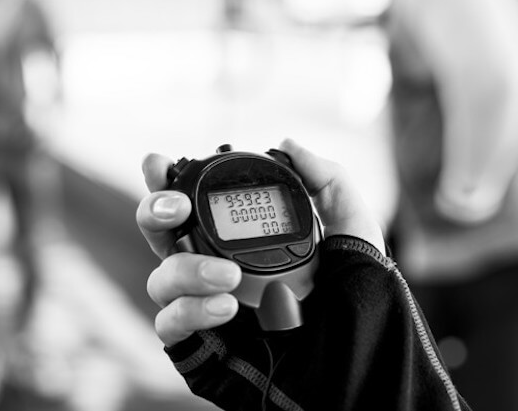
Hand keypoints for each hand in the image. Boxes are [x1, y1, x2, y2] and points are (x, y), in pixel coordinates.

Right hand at [136, 139, 384, 346]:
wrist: (362, 372)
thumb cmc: (360, 305)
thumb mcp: (354, 235)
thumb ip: (327, 182)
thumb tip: (287, 144)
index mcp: (241, 242)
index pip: (194, 206)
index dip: (168, 182)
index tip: (161, 163)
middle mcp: (215, 270)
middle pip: (161, 235)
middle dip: (155, 212)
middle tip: (177, 208)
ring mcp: (204, 309)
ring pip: (160, 279)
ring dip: (186, 269)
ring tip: (230, 277)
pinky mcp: (199, 347)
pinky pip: (169, 324)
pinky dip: (191, 310)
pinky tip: (228, 307)